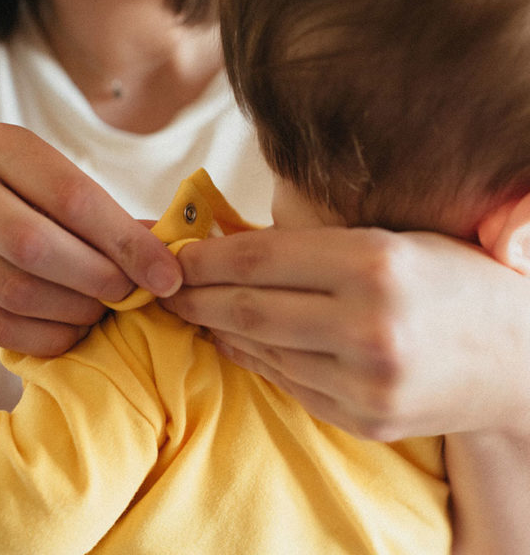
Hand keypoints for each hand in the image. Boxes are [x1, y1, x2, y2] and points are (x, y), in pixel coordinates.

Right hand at [0, 123, 181, 355]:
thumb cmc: (24, 195)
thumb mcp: (60, 185)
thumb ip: (109, 218)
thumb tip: (167, 261)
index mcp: (0, 147)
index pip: (73, 198)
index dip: (127, 244)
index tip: (166, 277)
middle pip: (35, 246)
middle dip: (97, 279)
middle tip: (128, 294)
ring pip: (14, 291)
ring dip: (73, 311)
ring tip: (99, 310)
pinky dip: (46, 336)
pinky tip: (71, 329)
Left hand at [162, 226, 529, 439]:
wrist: (516, 357)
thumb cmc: (453, 280)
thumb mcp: (391, 240)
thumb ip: (314, 247)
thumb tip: (233, 247)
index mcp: (376, 264)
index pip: (260, 258)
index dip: (206, 256)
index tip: (176, 255)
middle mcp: (369, 328)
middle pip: (249, 307)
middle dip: (196, 295)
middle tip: (166, 287)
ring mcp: (366, 384)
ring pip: (262, 349)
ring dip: (217, 327)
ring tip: (193, 310)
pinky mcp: (364, 420)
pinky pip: (287, 383)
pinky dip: (252, 357)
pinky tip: (234, 339)